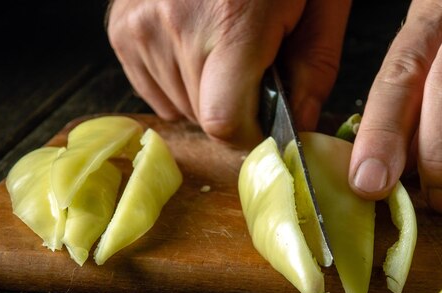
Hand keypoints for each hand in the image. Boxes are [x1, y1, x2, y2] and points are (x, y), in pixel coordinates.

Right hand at [107, 0, 350, 147]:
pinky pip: (155, 91)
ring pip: (180, 107)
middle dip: (235, 108)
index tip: (268, 117)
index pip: (224, 122)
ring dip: (206, 95)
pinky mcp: (121, 29)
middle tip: (251, 67)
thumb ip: (315, 69)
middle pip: (204, 117)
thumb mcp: (320, 3)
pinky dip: (179, 82)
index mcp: (233, 21)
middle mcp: (176, 26)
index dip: (252, 131)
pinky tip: (196, 47)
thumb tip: (301, 126)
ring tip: (222, 49)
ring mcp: (141, 27)